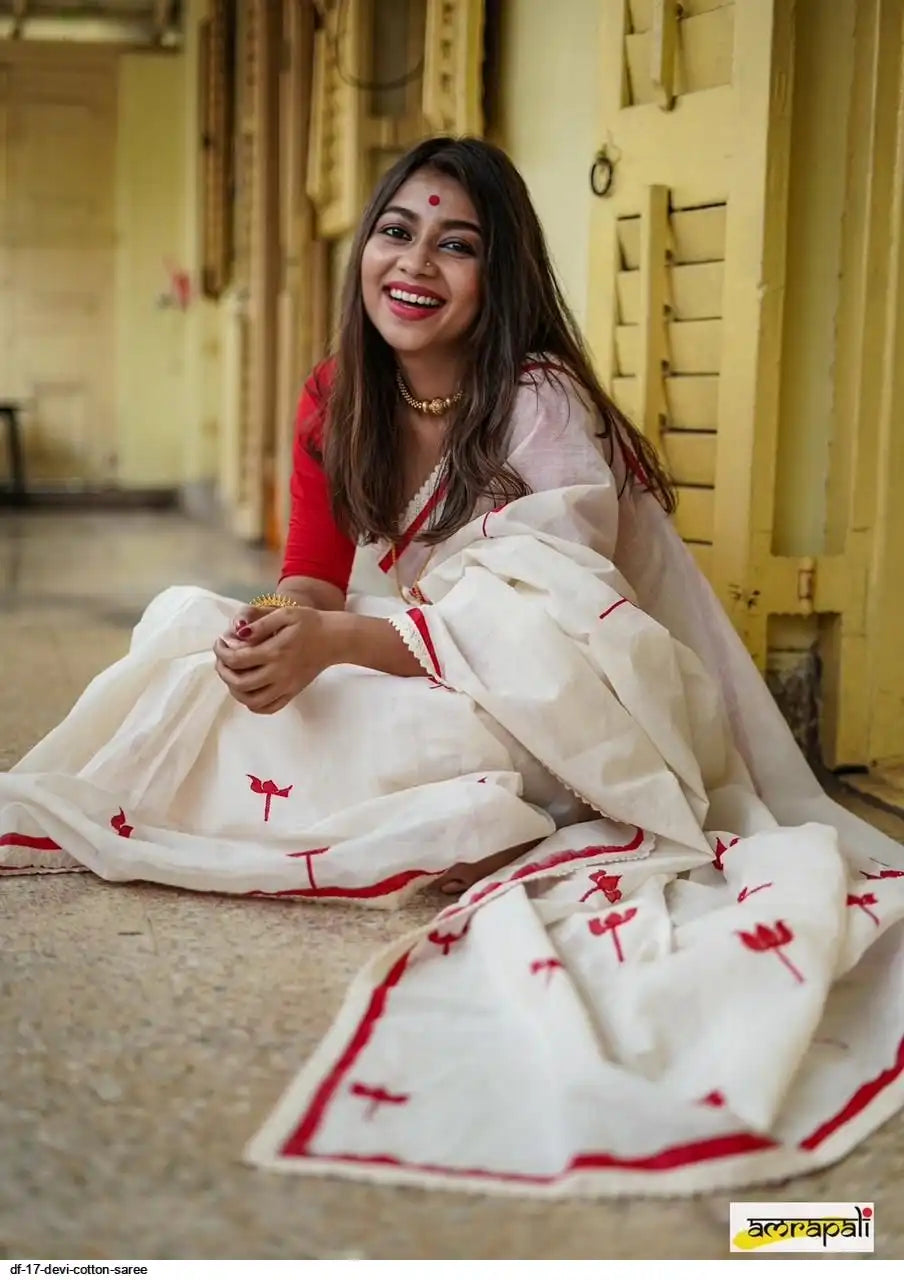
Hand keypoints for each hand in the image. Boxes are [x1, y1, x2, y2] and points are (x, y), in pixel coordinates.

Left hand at [212, 606, 335, 713]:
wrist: (335, 639)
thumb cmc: (310, 623)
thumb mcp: (286, 614)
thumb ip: (261, 624)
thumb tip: (239, 634)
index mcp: (275, 651)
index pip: (237, 659)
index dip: (222, 652)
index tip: (220, 643)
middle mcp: (279, 673)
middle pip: (240, 683)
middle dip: (223, 671)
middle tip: (222, 659)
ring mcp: (286, 686)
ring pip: (251, 700)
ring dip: (235, 690)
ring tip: (232, 675)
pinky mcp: (292, 692)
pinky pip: (268, 707)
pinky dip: (252, 704)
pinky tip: (248, 690)